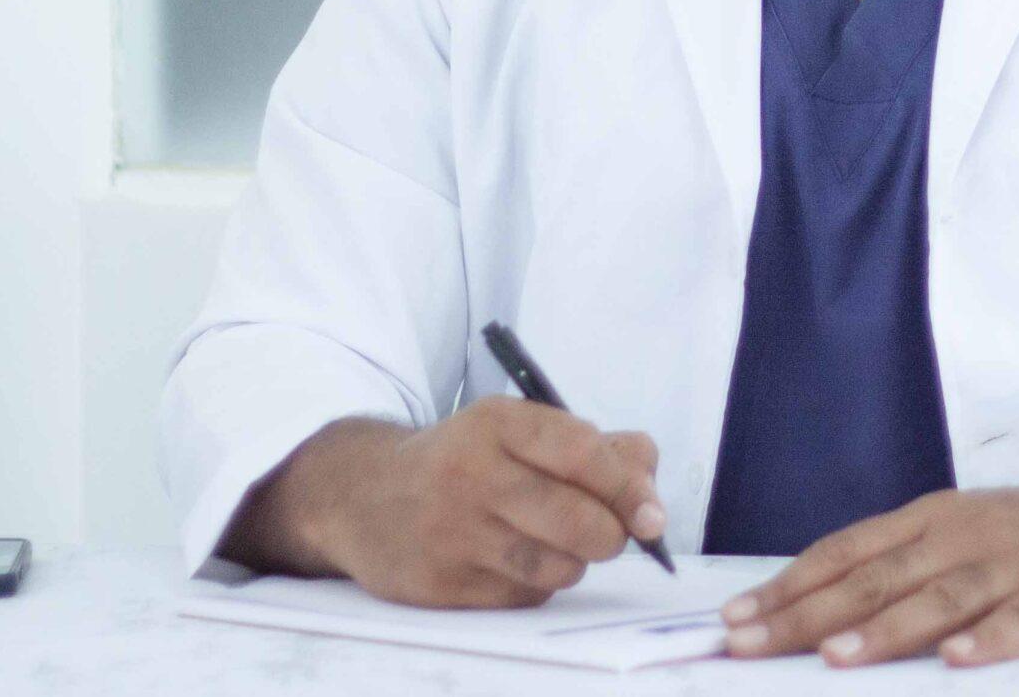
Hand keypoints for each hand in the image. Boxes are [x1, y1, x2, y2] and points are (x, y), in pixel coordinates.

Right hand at [222, 400, 666, 607]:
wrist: (364, 498)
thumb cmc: (466, 460)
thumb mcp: (519, 429)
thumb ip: (595, 448)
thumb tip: (649, 493)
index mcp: (498, 422)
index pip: (584, 454)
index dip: (629, 488)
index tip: (654, 516)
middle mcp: (472, 474)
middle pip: (579, 522)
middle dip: (613, 536)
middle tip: (614, 536)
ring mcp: (452, 533)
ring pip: (557, 567)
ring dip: (574, 562)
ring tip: (559, 543)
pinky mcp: (439, 584)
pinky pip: (521, 597)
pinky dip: (536, 585)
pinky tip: (516, 561)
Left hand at [719, 461, 1018, 669]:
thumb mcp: (969, 532)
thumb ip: (907, 563)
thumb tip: (828, 607)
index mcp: (935, 519)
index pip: (846, 550)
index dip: (789, 584)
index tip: (733, 617)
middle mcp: (963, 537)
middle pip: (874, 577)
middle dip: (806, 614)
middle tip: (745, 643)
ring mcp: (1014, 566)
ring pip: (938, 599)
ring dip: (883, 629)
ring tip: (833, 657)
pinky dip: (989, 641)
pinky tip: (959, 661)